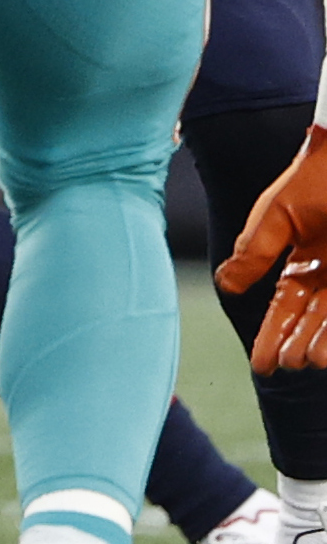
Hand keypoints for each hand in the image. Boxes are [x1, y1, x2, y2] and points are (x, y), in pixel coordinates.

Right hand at [220, 123, 326, 370]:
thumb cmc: (317, 179)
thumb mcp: (276, 215)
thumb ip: (254, 251)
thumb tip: (225, 286)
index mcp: (301, 256)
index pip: (285, 304)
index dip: (272, 334)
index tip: (262, 364)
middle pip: (311, 317)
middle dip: (297, 342)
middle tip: (287, 364)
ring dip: (321, 341)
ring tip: (309, 360)